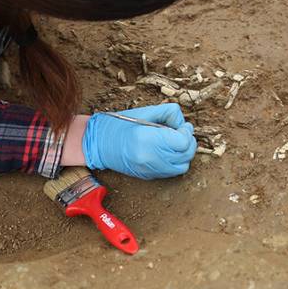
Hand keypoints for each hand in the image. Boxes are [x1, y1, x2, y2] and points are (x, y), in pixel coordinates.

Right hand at [82, 103, 196, 179]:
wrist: (98, 144)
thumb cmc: (119, 125)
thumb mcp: (145, 112)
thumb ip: (169, 113)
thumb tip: (183, 124)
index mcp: (147, 139)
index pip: (182, 142)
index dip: (186, 133)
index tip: (183, 127)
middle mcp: (149, 157)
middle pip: (185, 154)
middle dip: (188, 142)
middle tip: (182, 132)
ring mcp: (149, 169)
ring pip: (182, 166)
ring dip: (184, 154)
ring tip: (176, 142)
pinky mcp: (148, 176)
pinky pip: (172, 172)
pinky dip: (176, 162)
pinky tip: (168, 152)